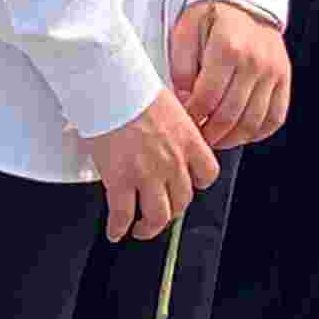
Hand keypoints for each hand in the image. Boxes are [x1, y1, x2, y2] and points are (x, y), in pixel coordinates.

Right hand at [79, 86, 218, 242]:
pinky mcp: (120, 181)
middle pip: (183, 201)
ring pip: (158, 216)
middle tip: (162, 213)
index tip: (189, 185)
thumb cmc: (134, 86)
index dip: (197, 183)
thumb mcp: (170, 104)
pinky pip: (122, 215)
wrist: (111, 87)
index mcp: (189, 141)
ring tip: (141, 229)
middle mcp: (173, 162)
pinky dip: (118, 228)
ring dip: (150, 228)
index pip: (207, 174)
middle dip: (173, 211)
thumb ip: (174, 125)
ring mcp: (148, 175)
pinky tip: (115, 231)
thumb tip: (166, 130)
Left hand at [165, 1, 291, 150]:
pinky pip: (275, 118)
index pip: (207, 98)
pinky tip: (239, 133)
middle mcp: (255, 62)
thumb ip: (181, 67)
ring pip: (252, 122)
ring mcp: (273, 73)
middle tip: (197, 137)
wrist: (247, 6)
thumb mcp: (186, 31)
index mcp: (228, 48)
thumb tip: (185, 101)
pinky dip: (256, 133)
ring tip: (215, 138)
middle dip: (209, 133)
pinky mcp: (284, 80)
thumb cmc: (212, 19)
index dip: (192, 117)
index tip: (183, 123)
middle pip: (229, 115)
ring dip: (230, 139)